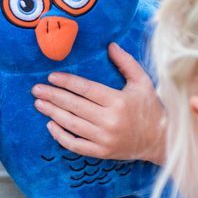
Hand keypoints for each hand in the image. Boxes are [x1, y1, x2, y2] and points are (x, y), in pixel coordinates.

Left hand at [33, 43, 165, 163]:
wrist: (161, 140)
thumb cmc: (150, 108)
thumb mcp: (143, 82)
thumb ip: (126, 63)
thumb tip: (110, 45)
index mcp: (118, 100)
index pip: (86, 89)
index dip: (67, 82)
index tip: (51, 77)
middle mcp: (110, 120)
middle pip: (75, 106)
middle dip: (53, 96)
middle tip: (36, 89)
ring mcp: (105, 138)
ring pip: (72, 124)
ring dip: (52, 113)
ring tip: (39, 103)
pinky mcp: (102, 152)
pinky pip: (75, 145)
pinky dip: (61, 136)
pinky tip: (50, 125)